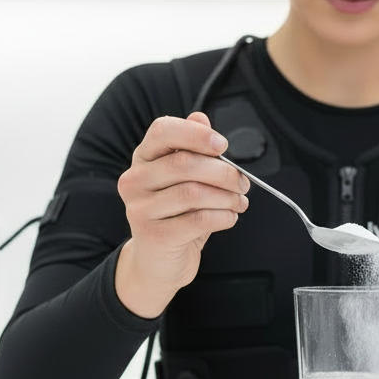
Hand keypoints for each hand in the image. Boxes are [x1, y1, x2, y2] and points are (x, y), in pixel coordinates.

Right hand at [115, 112, 249, 317]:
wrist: (158, 262)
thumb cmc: (177, 215)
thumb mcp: (185, 179)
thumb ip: (193, 148)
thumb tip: (201, 117)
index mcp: (144, 158)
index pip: (162, 130)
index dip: (196, 133)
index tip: (223, 145)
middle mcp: (135, 180)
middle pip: (185, 163)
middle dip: (224, 172)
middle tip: (242, 182)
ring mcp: (139, 209)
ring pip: (194, 193)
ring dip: (227, 197)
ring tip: (239, 202)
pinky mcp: (153, 235)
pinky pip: (198, 220)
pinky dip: (223, 217)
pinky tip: (229, 217)